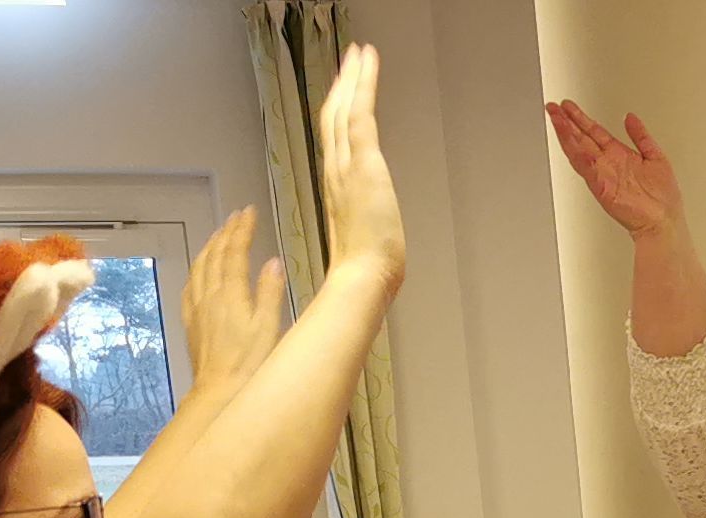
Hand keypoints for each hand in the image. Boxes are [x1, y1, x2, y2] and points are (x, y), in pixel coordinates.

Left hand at [180, 208, 285, 389]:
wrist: (220, 393)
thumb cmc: (252, 365)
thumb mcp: (270, 329)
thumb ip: (270, 292)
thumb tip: (272, 261)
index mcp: (232, 294)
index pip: (235, 252)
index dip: (242, 230)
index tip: (249, 212)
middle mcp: (211, 295)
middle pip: (215, 255)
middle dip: (226, 232)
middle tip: (237, 216)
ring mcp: (198, 308)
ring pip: (200, 267)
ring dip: (210, 246)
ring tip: (219, 233)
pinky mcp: (192, 322)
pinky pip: (190, 287)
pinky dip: (197, 270)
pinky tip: (200, 269)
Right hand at [316, 45, 404, 285]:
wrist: (363, 277)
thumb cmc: (365, 269)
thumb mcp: (364, 240)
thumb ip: (364, 226)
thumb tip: (372, 233)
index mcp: (335, 187)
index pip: (333, 140)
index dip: (336, 112)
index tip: (341, 91)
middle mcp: (335, 170)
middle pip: (333, 116)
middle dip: (341, 85)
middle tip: (348, 58)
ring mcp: (346, 163)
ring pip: (344, 108)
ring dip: (352, 77)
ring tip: (358, 52)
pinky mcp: (363, 161)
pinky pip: (361, 112)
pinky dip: (364, 84)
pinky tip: (367, 61)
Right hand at [545, 100, 683, 241]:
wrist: (665, 223)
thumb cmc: (663, 200)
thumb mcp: (656, 157)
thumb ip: (641, 136)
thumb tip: (631, 117)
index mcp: (619, 155)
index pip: (594, 132)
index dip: (581, 118)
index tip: (568, 106)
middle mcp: (608, 165)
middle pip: (582, 139)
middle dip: (566, 122)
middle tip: (553, 107)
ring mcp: (603, 176)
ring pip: (579, 151)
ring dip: (566, 135)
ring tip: (556, 119)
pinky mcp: (603, 189)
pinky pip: (587, 170)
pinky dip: (579, 157)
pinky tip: (570, 144)